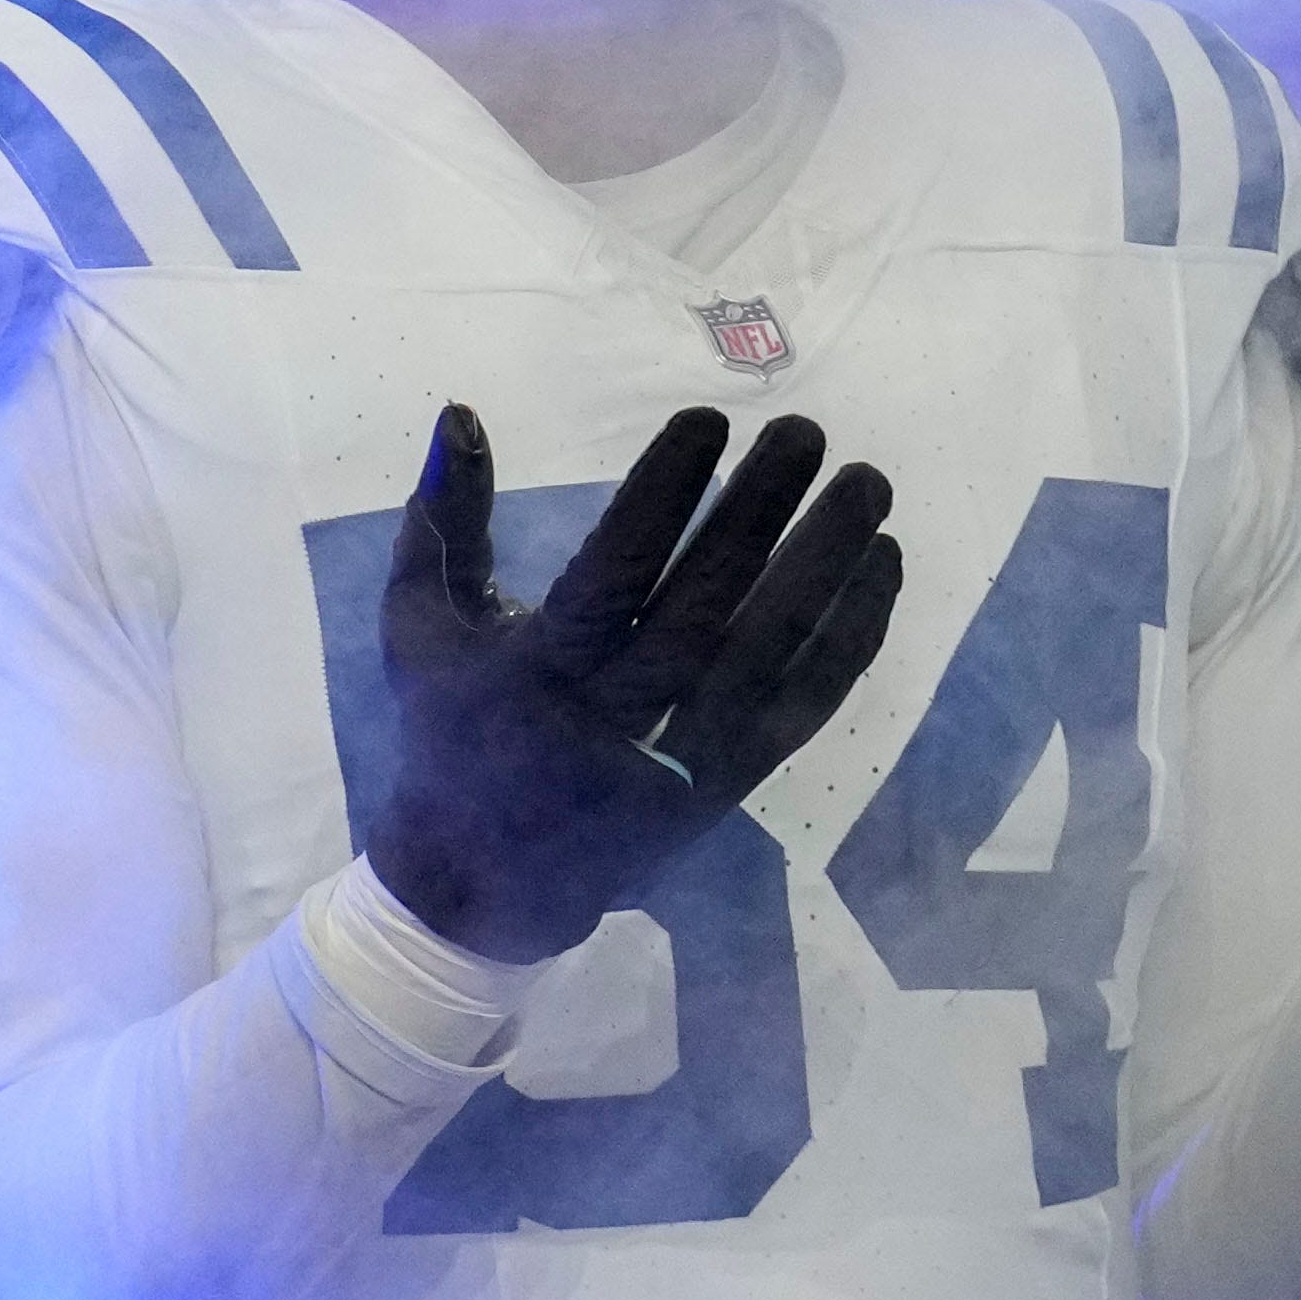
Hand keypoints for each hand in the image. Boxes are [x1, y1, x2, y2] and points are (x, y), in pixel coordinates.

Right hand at [369, 402, 901, 962]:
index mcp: (533, 674)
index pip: (612, 572)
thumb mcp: (420, 629)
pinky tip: (880, 566)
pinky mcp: (728, 787)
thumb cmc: (450, 735)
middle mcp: (610, 721)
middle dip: (759, 514)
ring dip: (827, 567)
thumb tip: (460, 413)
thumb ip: (444, 523)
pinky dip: (849, 637)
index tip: (710, 421)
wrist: (481, 886)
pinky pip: (803, 707)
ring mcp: (680, 760)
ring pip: (768, 656)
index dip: (664, 495)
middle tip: (806, 434)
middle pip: (703, 607)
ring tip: (869, 486)